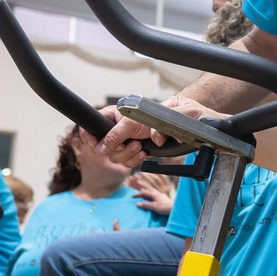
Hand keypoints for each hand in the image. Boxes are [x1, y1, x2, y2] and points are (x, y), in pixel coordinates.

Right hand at [97, 97, 214, 167]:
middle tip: (132, 143)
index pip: (92, 124)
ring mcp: (127, 140)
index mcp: (116, 114)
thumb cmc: (164, 113)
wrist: (188, 122)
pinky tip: (144, 153)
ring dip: (128, 155)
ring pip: (115, 157)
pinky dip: (135, 160)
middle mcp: (120, 128)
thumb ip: (116, 133)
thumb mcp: (136, 121)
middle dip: (117, 149)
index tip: (92, 143)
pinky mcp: (137, 150)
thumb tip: (101, 149)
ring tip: (140, 146)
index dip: (89, 135)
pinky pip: (128, 162)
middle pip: (102, 147)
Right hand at [130, 171, 177, 216]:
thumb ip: (146, 205)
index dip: (137, 194)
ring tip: (146, 194)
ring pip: (153, 192)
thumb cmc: (164, 207)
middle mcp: (158, 193)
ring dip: (149, 192)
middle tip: (139, 193)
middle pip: (149, 190)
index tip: (132, 196)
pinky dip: (153, 196)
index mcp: (154, 194)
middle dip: (143, 191)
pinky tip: (154, 198)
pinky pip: (157, 195)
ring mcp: (162, 195)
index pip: (144, 192)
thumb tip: (137, 204)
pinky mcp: (165, 199)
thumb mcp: (153, 207)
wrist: (175, 208)